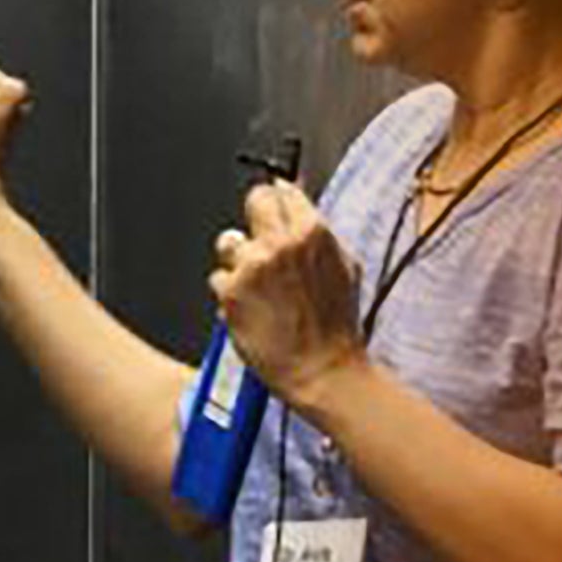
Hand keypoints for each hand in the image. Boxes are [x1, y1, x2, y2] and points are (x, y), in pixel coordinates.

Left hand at [207, 180, 367, 412]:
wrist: (323, 370)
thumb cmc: (336, 327)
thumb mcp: (343, 267)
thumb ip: (318, 233)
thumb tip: (296, 200)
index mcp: (314, 233)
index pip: (282, 191)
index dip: (275, 199)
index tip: (272, 206)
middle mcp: (281, 243)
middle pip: (253, 201)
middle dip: (254, 217)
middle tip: (259, 240)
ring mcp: (253, 266)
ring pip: (228, 242)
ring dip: (237, 261)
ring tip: (257, 288)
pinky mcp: (231, 292)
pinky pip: (218, 278)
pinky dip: (229, 293)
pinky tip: (250, 310)